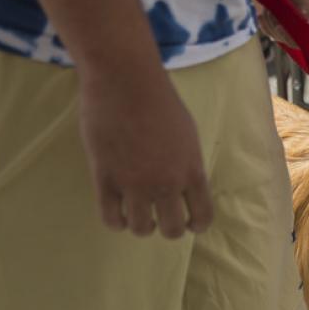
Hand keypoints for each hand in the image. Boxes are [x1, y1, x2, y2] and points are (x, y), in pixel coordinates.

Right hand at [77, 68, 211, 238]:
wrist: (124, 79)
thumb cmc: (157, 99)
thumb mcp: (187, 133)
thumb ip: (186, 163)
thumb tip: (182, 185)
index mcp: (191, 170)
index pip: (203, 217)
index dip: (196, 225)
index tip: (188, 223)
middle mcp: (167, 183)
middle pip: (172, 230)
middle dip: (167, 227)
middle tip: (158, 216)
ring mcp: (135, 183)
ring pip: (141, 229)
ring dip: (140, 224)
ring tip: (134, 211)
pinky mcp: (106, 179)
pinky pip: (112, 219)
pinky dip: (116, 221)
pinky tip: (116, 209)